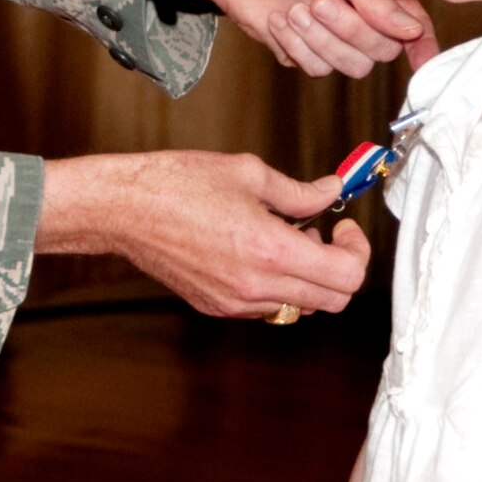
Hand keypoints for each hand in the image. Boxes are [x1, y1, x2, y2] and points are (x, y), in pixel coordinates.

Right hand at [37, 151, 369, 316]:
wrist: (124, 210)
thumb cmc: (178, 184)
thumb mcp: (249, 173)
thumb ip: (299, 192)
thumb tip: (330, 192)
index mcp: (269, 250)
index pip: (346, 276)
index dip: (357, 250)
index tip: (343, 227)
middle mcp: (256, 285)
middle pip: (332, 300)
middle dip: (340, 266)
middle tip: (324, 234)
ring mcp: (235, 303)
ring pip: (300, 307)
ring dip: (308, 277)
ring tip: (287, 238)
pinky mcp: (217, 307)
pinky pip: (268, 307)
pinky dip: (278, 284)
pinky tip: (258, 251)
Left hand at [173, 0, 436, 75]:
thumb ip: (374, 0)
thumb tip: (411, 31)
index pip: (414, 24)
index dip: (423, 43)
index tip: (422, 59)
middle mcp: (363, 17)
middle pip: (382, 50)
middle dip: (350, 29)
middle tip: (319, 0)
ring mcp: (334, 38)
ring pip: (352, 66)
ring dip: (321, 39)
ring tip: (296, 8)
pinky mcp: (304, 52)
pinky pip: (316, 68)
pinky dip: (296, 45)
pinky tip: (279, 20)